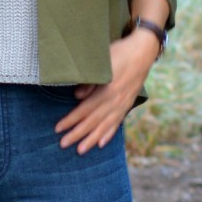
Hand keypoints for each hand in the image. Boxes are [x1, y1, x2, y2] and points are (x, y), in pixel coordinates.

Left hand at [54, 29, 160, 153]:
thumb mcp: (103, 62)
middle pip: (93, 122)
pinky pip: (117, 123)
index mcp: (107, 91)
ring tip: (81, 150)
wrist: (143, 50)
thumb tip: (77, 97)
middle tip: (63, 144)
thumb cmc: (120, 53)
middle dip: (77, 134)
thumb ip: (90, 81)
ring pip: (104, 127)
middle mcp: (115, 101)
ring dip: (91, 140)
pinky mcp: (128, 105)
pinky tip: (101, 143)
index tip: (58, 128)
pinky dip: (109, 134)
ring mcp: (123, 104)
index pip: (84, 110)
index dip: (71, 120)